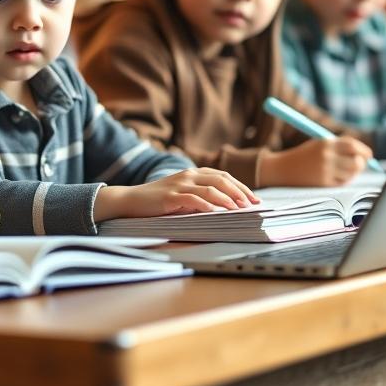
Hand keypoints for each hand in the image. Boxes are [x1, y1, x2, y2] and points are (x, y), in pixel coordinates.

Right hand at [94, 168, 258, 220]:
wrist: (131, 200)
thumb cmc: (158, 201)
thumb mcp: (182, 195)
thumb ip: (200, 197)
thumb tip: (226, 207)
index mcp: (192, 173)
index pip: (222, 176)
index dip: (241, 186)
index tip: (254, 198)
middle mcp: (188, 175)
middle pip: (221, 180)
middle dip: (240, 192)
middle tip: (252, 204)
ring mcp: (179, 185)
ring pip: (210, 189)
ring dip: (227, 199)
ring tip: (239, 209)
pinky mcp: (170, 197)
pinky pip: (193, 199)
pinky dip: (207, 205)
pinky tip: (216, 212)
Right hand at [263, 137, 373, 186]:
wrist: (281, 169)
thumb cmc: (303, 156)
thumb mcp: (319, 145)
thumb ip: (340, 147)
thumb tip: (364, 154)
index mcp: (326, 143)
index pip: (353, 146)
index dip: (363, 150)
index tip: (368, 154)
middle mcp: (327, 156)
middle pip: (356, 161)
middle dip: (362, 163)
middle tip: (361, 164)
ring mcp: (325, 171)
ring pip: (351, 173)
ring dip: (352, 173)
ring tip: (342, 170)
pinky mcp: (323, 183)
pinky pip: (343, 182)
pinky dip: (344, 180)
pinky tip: (334, 177)